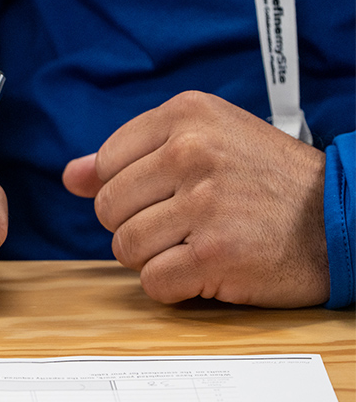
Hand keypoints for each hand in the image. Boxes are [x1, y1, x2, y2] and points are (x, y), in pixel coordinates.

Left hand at [62, 90, 327, 306]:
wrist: (343, 219)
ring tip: (200, 243)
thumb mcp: (206, 143)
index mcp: (187, 115)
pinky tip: (209, 268)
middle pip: (108, 209)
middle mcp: (193, 152)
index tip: (171, 192)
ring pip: (125, 247)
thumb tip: (71, 176)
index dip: (130, 190)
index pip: (106, 164)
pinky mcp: (214, 254)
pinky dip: (176, 286)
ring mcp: (204, 203)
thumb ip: (131, 157)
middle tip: (189, 223)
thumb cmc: (269, 183)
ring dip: (157, 257)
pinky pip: (153, 282)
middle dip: (140, 225)